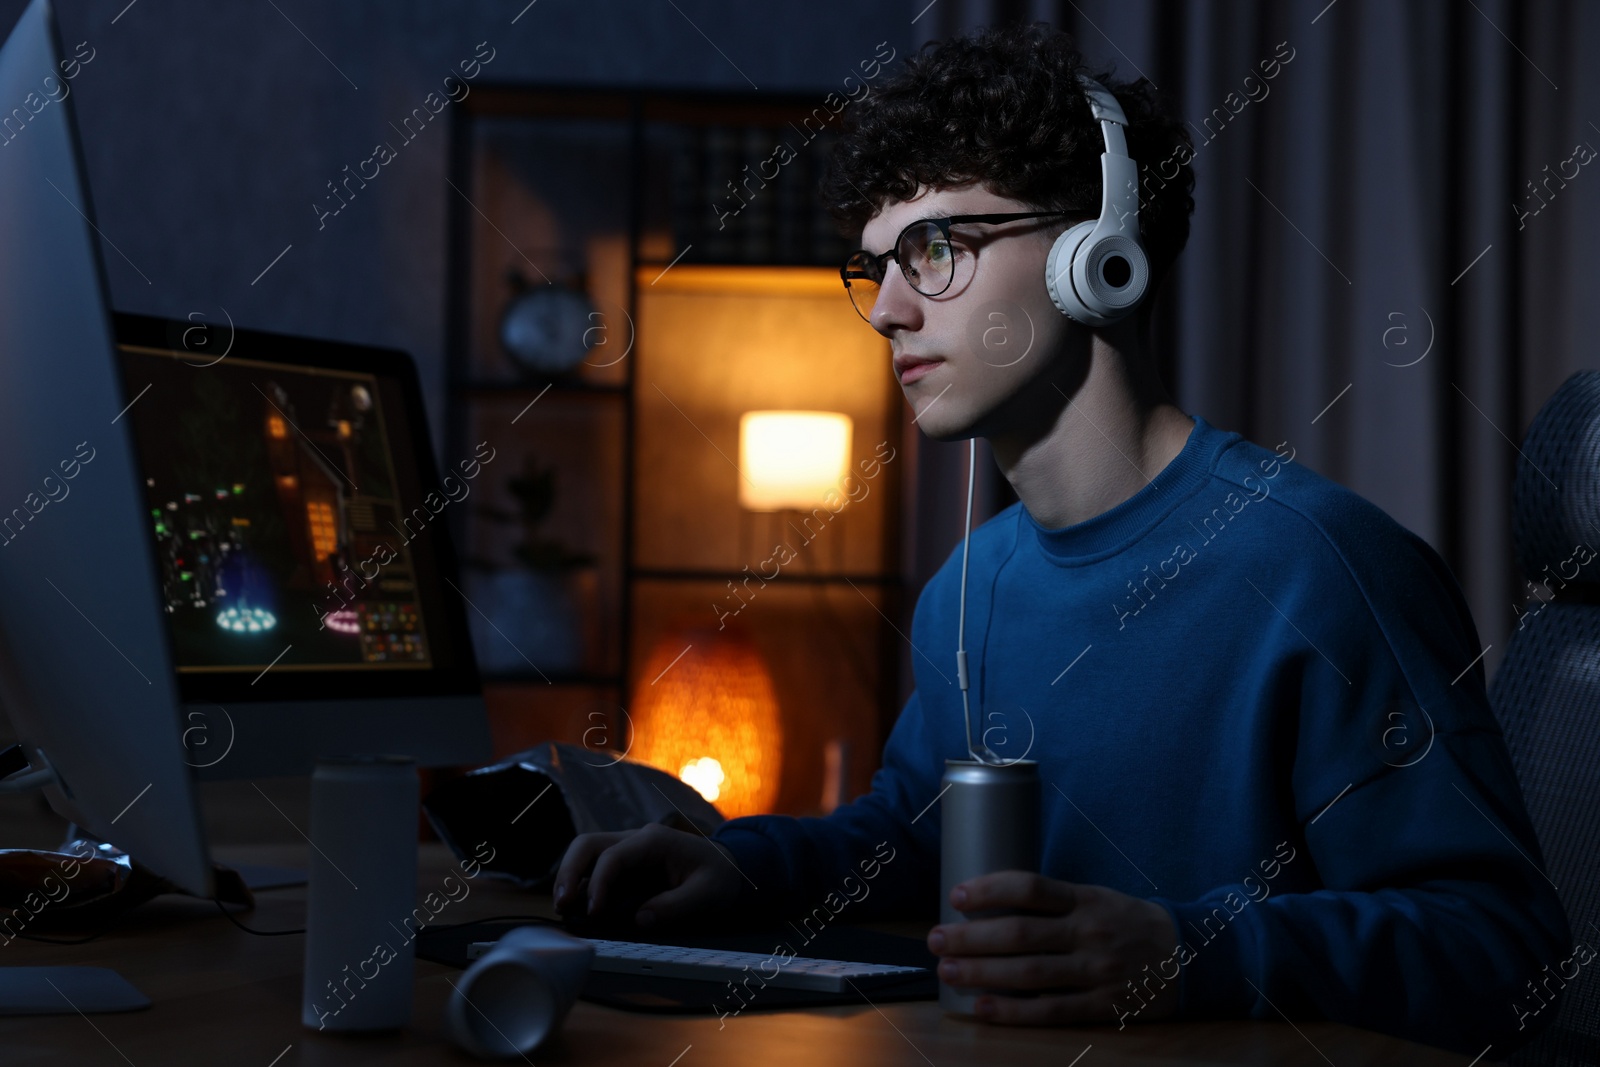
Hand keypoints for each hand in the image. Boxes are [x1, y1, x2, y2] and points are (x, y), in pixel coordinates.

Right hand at [552, 823, 743, 929]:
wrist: (728, 868)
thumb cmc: (719, 877)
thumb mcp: (708, 893)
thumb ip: (675, 906)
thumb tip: (640, 920)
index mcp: (654, 841)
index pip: (613, 857)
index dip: (597, 884)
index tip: (594, 914)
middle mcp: (635, 840)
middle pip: (588, 845)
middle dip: (569, 873)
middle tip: (562, 906)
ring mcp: (628, 850)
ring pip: (586, 853)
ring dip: (570, 878)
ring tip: (564, 909)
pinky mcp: (625, 865)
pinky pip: (596, 869)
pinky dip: (582, 885)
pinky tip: (578, 908)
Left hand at [927, 871, 1179, 1025]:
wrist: (1188, 956)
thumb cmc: (1127, 922)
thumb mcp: (1096, 898)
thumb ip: (1054, 902)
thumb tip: (990, 903)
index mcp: (1085, 899)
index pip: (1031, 888)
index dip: (990, 889)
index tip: (957, 895)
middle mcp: (1089, 933)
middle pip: (1021, 934)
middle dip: (971, 937)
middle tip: (936, 939)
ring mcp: (1096, 971)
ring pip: (1030, 973)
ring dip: (982, 973)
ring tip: (947, 971)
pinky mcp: (1102, 1005)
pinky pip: (1051, 1010)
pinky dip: (1013, 1011)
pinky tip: (982, 1008)